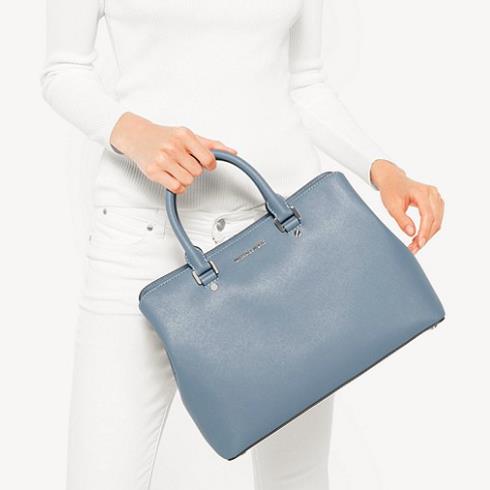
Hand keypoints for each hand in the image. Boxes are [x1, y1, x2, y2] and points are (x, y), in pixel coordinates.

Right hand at [110, 112, 237, 193]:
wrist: (136, 135)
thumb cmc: (164, 136)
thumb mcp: (188, 135)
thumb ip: (210, 145)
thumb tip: (232, 151)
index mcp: (184, 135)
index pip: (208, 158)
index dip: (209, 165)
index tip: (204, 164)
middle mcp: (173, 147)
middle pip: (198, 172)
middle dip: (193, 170)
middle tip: (183, 163)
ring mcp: (162, 159)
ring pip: (188, 181)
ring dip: (185, 179)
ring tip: (176, 169)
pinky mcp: (154, 172)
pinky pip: (176, 187)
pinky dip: (177, 186)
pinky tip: (171, 176)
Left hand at [370, 159, 444, 253]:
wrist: (392, 179)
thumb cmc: (390, 191)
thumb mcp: (391, 206)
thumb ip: (401, 219)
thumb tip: (412, 233)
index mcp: (422, 192)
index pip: (428, 215)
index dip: (424, 231)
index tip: (419, 244)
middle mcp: (433, 193)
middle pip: (435, 220)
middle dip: (425, 237)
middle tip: (414, 249)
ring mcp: (436, 196)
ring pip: (438, 221)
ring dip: (428, 235)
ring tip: (415, 246)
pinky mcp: (436, 201)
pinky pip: (436, 218)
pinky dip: (429, 229)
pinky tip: (419, 238)